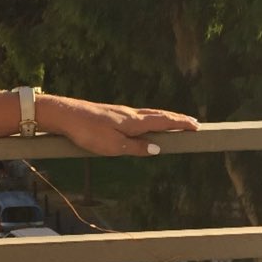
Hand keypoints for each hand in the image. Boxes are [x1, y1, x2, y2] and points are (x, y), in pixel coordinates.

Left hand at [37, 94, 197, 156]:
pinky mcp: (109, 113)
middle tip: (192, 122)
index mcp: (134, 121)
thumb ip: (136, 148)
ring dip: (162, 117)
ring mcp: (119, 112)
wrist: (63, 114)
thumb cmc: (88, 132)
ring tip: (172, 121)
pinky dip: (147, 118)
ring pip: (146, 114)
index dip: (181, 124)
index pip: (164, 122)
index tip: (197, 125)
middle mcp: (129, 113)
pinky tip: (142, 122)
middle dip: (176, 119)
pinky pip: (135, 115)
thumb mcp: (114, 146)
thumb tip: (157, 149)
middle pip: (158, 115)